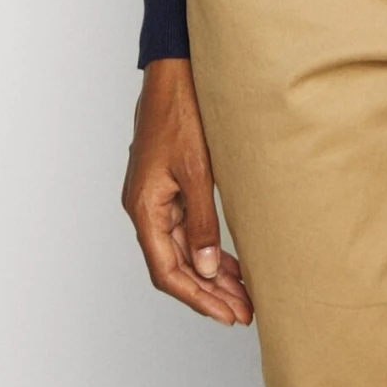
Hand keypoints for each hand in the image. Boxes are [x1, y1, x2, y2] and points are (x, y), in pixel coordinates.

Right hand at [122, 58, 253, 325]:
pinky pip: (186, 229)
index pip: (166, 270)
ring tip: (243, 296)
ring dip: (210, 274)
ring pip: (182, 250)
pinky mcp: (168, 187)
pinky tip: (230, 263)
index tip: (225, 314)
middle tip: (242, 313)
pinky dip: (207, 248)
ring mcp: (155, 198)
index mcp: (143, 207)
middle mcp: (144, 208)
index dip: (196, 297)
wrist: (175, 71)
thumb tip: (206, 269)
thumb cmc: (181, 113)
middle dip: (208, 292)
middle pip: (175, 265)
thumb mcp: (197, 170)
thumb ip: (202, 221)